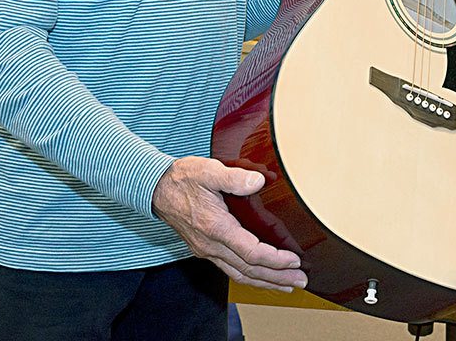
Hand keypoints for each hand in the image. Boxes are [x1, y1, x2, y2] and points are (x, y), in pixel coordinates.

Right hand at [152, 156, 307, 291]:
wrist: (155, 188)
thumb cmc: (182, 178)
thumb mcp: (209, 170)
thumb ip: (235, 177)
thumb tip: (258, 181)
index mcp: (216, 227)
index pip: (251, 253)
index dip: (275, 260)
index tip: (294, 261)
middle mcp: (211, 244)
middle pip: (249, 270)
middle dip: (277, 278)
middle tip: (300, 281)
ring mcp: (207, 249)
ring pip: (239, 274)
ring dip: (265, 282)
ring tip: (286, 285)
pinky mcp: (205, 249)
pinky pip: (230, 269)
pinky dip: (249, 276)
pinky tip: (260, 276)